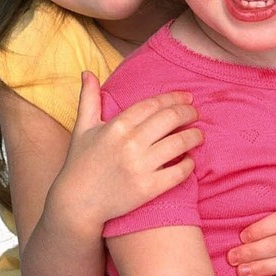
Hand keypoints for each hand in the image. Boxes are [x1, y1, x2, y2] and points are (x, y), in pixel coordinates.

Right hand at [52, 72, 202, 227]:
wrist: (77, 203)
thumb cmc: (79, 163)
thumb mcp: (82, 128)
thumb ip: (89, 98)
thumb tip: (87, 72)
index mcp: (117, 126)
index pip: (153, 104)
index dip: (174, 98)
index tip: (187, 97)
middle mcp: (130, 143)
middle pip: (171, 119)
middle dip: (189, 113)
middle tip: (196, 113)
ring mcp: (140, 166)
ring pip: (180, 143)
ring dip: (194, 136)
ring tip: (199, 135)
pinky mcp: (148, 188)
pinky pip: (179, 173)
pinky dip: (189, 165)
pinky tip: (190, 161)